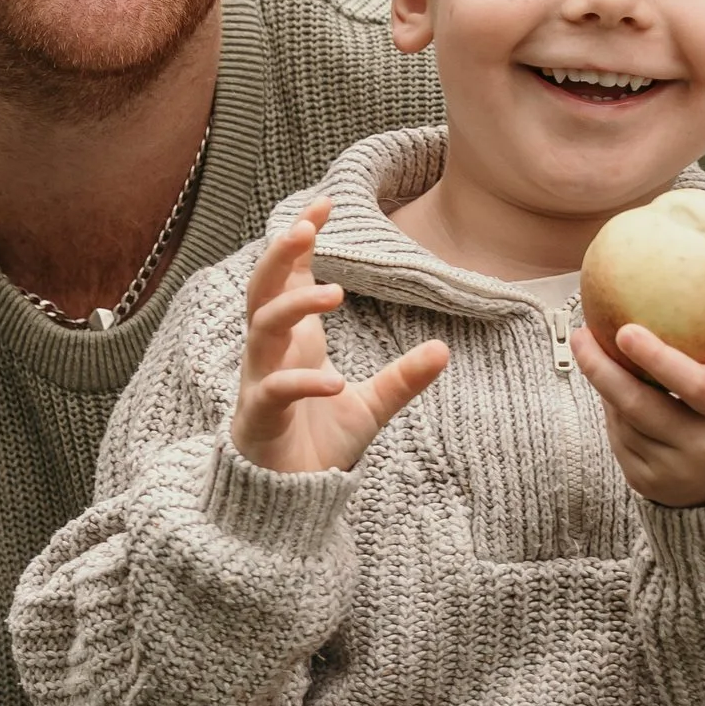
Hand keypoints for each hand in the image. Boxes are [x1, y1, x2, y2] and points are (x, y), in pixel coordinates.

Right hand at [230, 204, 446, 474]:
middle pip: (261, 290)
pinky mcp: (259, 418)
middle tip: (305, 228)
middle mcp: (272, 354)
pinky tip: (335, 381)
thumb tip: (444, 349)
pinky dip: (304, 383)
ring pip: (262, 328)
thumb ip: (402, 378)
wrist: (286, 501)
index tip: (323, 204)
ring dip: (294, 306)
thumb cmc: (316, 445)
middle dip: (279, 256)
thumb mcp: (370, 407)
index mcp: (295, 342)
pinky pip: (275, 390)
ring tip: (335, 294)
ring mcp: (261, 383)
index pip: (288, 278)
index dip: (299, 241)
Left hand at [571, 246, 704, 507]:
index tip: (626, 329)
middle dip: (605, 370)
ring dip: (606, 384)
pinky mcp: (646, 484)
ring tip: (586, 344)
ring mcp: (673, 470)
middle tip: (582, 332)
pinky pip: (618, 438)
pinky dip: (611, 409)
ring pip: (624, 420)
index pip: (695, 386)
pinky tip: (603, 380)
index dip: (660, 360)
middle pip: (642, 407)